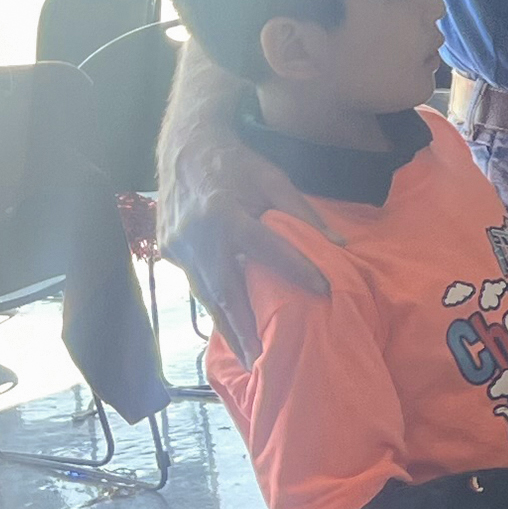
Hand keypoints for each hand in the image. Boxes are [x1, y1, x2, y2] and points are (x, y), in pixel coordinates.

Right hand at [159, 128, 328, 359]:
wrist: (185, 145)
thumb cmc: (236, 162)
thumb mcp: (273, 179)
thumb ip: (304, 214)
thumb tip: (339, 245)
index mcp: (225, 214)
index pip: (268, 250)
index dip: (298, 271)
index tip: (324, 291)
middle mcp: (197, 235)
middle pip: (225, 292)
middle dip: (244, 330)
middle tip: (262, 362)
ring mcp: (177, 246)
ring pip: (206, 295)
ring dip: (227, 328)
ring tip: (247, 357)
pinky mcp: (168, 250)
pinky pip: (195, 284)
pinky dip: (214, 306)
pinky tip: (230, 327)